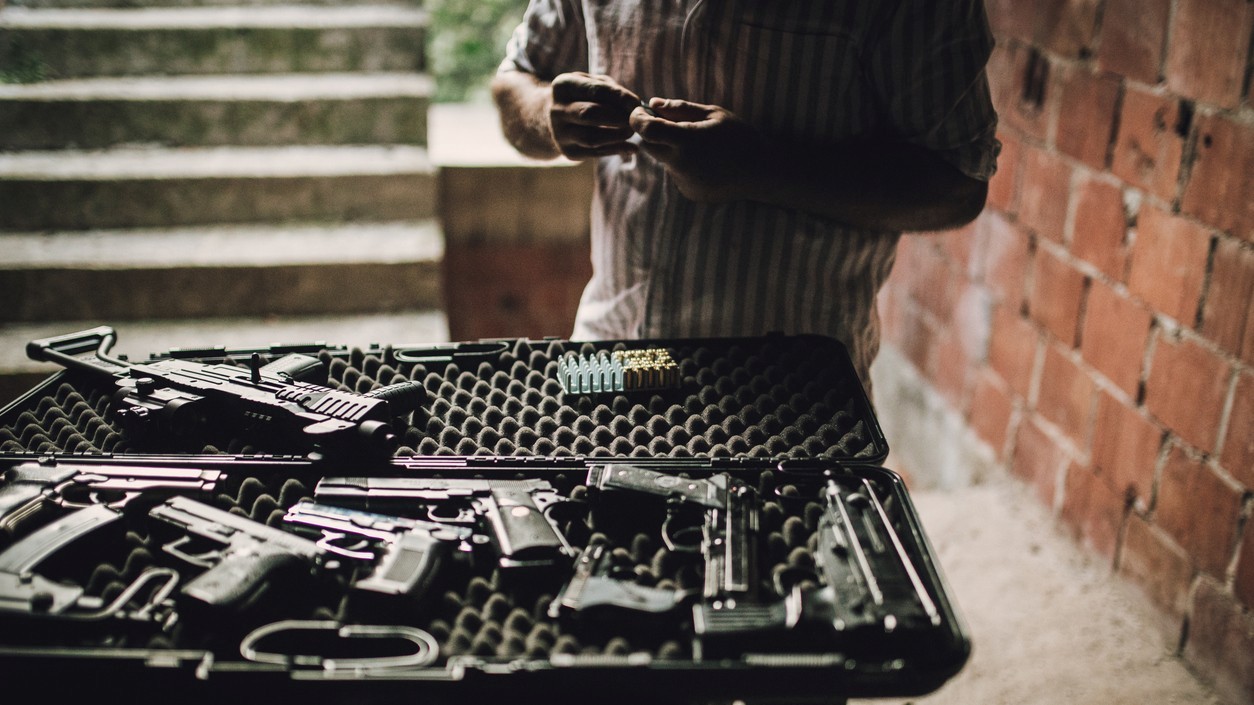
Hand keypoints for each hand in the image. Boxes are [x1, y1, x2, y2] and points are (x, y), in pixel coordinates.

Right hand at [548, 72, 642, 159]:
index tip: (637, 103)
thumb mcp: (595, 84)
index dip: (619, 97)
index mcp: (563, 86)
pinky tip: (631, 147)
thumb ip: (614, 92)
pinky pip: (595, 153)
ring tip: (631, 131)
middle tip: (635, 119)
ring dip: (618, 136)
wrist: (560, 118)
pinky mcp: (568, 152)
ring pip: (592, 138)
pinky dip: (617, 150)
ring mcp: (560, 133)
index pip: (594, 90)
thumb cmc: (585, 96)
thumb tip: (636, 107)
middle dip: (617, 117)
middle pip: (589, 114)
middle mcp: (557, 110)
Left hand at [629, 98, 767, 201]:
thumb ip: (681, 109)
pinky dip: (685, 166)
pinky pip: (677, 174)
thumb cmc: (740, 137)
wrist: (762, 172)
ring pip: (665, 160)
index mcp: (686, 141)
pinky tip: (708, 163)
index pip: (646, 129)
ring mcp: (684, 182)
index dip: (637, 118)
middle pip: (648, 146)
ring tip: (702, 147)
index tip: (640, 112)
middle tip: (671, 124)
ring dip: (673, 150)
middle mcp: (681, 164)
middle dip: (653, 133)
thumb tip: (653, 103)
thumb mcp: (713, 114)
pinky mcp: (689, 192)